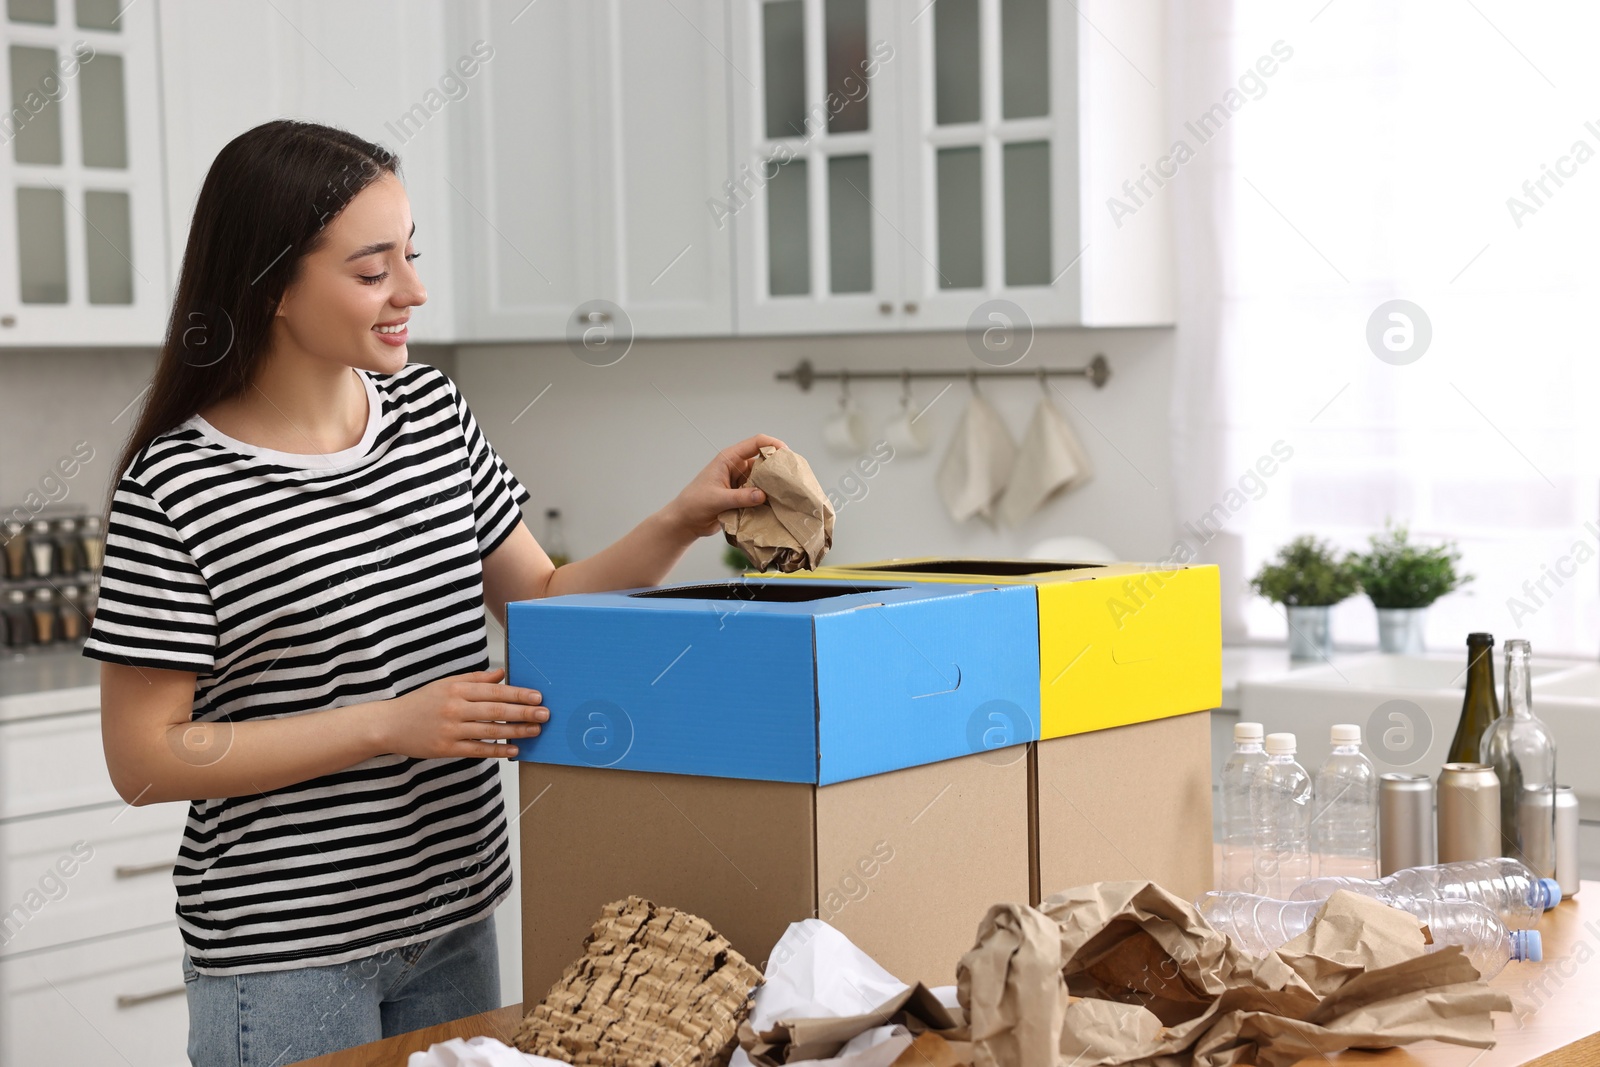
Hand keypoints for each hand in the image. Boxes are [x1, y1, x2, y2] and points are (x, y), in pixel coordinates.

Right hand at [379, 668, 547, 759]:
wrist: (389, 724)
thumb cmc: (420, 703)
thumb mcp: (446, 685)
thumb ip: (474, 680)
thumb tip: (501, 674)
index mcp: (456, 689)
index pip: (494, 691)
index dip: (518, 693)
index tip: (537, 696)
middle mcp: (454, 708)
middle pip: (496, 710)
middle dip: (524, 712)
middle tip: (545, 714)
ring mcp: (451, 730)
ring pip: (490, 730)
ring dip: (516, 731)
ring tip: (536, 730)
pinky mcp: (446, 749)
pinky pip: (477, 750)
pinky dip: (497, 750)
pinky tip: (514, 750)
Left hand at [665, 433, 788, 536]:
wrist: (685, 521)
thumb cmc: (694, 504)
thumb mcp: (717, 499)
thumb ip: (740, 497)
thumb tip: (763, 495)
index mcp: (729, 459)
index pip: (755, 443)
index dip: (773, 444)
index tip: (787, 453)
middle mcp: (737, 467)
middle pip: (764, 460)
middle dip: (778, 467)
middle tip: (792, 477)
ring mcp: (741, 481)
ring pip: (764, 478)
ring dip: (773, 484)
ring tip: (788, 493)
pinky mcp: (743, 495)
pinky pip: (760, 493)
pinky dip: (768, 497)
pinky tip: (777, 504)